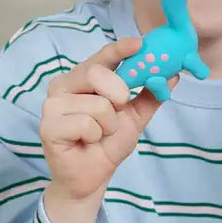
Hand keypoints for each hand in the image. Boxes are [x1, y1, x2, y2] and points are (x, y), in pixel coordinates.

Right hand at [40, 38, 173, 203]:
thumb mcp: (135, 117)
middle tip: (119, 110)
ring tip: (98, 135)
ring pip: (96, 104)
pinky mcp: (48, 126)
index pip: (101, 57)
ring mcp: (52, 105)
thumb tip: (173, 74)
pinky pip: (85, 124)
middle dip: (118, 94)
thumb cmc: (107, 144)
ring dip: (108, 125)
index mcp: (81, 78)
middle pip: (96, 73)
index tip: (140, 44)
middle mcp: (62, 86)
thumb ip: (150, 95)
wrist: (91, 178)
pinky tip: (86, 143)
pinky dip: (95, 136)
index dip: (120, 49)